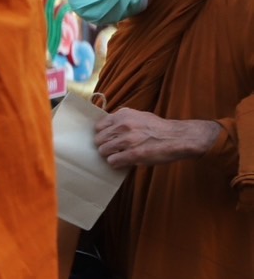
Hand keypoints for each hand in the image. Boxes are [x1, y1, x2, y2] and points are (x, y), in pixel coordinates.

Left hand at [94, 109, 221, 168]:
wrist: (178, 137)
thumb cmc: (158, 128)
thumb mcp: (139, 116)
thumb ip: (122, 121)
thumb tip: (106, 129)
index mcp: (123, 115)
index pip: (98, 126)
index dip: (102, 135)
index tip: (108, 139)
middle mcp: (123, 125)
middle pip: (98, 140)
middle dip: (105, 146)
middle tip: (114, 149)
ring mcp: (127, 140)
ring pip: (103, 151)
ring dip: (110, 155)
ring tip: (119, 155)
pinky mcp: (133, 154)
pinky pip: (112, 161)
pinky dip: (116, 163)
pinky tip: (124, 161)